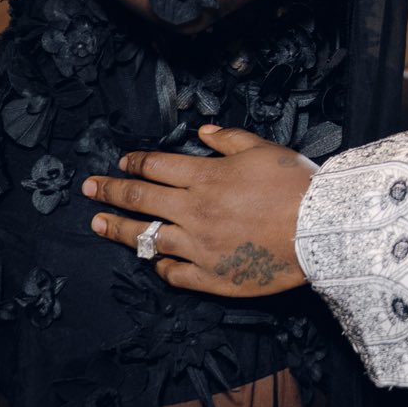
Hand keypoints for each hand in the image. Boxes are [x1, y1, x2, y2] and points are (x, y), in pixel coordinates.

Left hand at [84, 127, 312, 296]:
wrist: (319, 229)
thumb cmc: (295, 185)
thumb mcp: (263, 148)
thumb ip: (228, 139)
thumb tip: (202, 130)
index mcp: (205, 177)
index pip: (156, 166)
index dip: (134, 163)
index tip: (121, 163)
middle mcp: (194, 211)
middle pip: (141, 199)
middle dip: (109, 192)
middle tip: (88, 189)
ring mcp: (199, 247)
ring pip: (148, 238)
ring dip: (120, 230)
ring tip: (100, 226)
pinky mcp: (211, 276)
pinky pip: (175, 274)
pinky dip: (161, 266)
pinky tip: (154, 263)